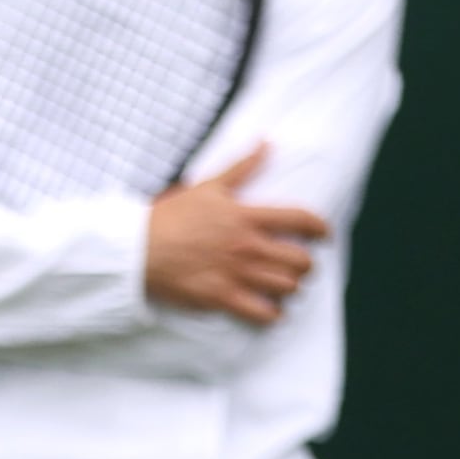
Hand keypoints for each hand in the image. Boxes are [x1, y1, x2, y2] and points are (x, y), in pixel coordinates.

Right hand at [144, 141, 329, 325]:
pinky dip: (272, 314)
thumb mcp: (207, 187)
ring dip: (290, 287)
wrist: (135, 250)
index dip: (321, 228)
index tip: (324, 234)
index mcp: (247, 217)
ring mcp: (236, 274)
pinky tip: (270, 310)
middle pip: (300, 260)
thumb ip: (241, 167)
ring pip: (287, 286)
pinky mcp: (221, 297)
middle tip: (299, 265)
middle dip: (306, 264)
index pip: (302, 220)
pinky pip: (262, 313)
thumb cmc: (169, 217)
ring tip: (284, 286)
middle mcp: (248, 247)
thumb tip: (266, 144)